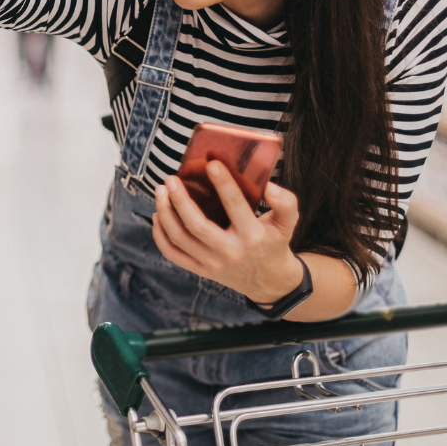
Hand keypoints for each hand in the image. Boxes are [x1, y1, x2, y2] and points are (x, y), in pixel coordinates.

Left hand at [152, 163, 304, 304]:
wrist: (269, 282)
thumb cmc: (274, 243)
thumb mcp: (287, 224)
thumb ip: (286, 203)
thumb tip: (270, 186)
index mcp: (253, 236)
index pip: (236, 206)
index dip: (224, 184)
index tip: (212, 163)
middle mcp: (230, 251)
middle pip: (197, 226)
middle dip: (180, 200)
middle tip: (171, 179)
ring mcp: (212, 263)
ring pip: (180, 238)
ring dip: (166, 213)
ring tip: (161, 191)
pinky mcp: (200, 269)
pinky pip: (173, 254)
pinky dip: (160, 235)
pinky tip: (158, 214)